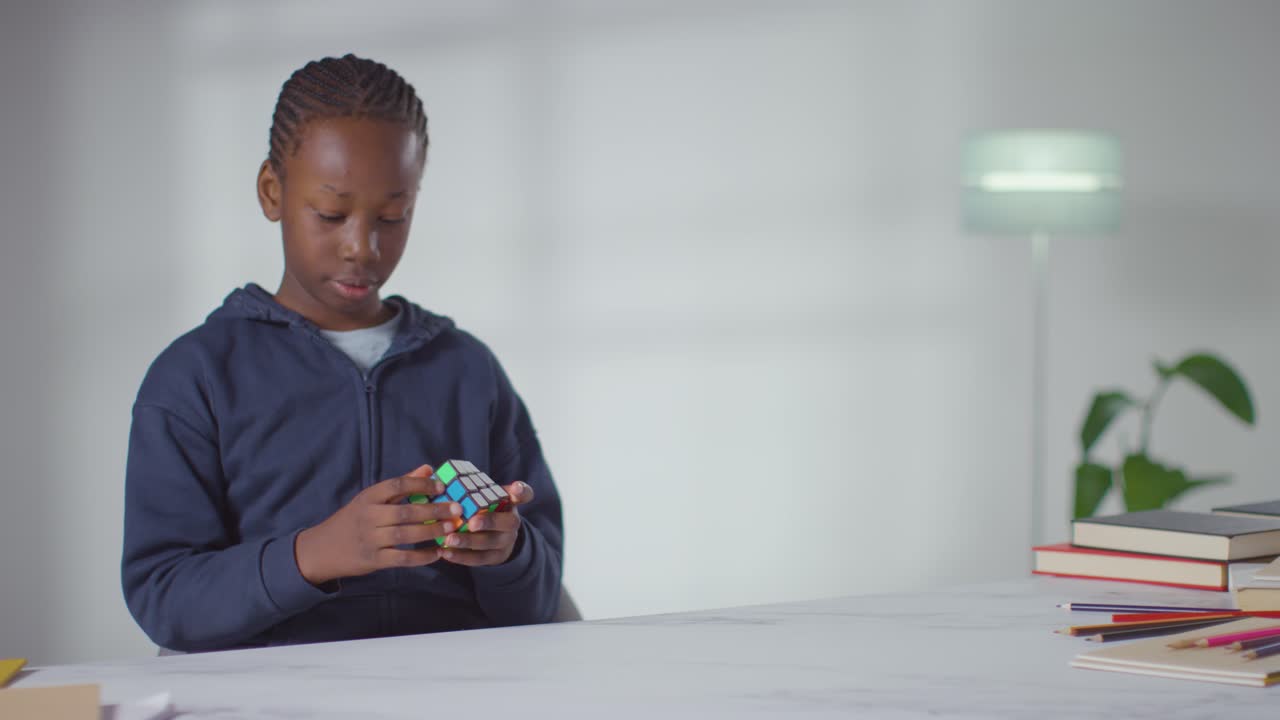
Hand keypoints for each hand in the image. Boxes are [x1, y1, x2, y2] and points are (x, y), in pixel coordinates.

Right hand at [295, 465, 462, 585]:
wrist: (321, 550)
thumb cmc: (352, 520)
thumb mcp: (370, 499)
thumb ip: (401, 485)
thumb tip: (428, 468)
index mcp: (368, 497)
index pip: (397, 485)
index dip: (421, 484)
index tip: (442, 485)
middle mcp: (368, 516)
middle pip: (406, 511)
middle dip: (434, 510)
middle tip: (457, 509)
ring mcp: (370, 539)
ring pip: (405, 534)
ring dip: (431, 531)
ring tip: (452, 528)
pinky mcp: (373, 560)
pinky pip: (402, 558)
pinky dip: (421, 557)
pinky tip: (437, 553)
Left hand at [440, 481, 534, 566]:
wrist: (498, 538)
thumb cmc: (484, 510)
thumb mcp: (485, 497)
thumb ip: (467, 485)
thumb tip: (432, 472)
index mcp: (510, 503)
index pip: (524, 494)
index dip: (521, 491)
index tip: (514, 488)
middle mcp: (512, 522)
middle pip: (507, 522)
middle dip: (489, 522)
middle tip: (471, 522)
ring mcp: (505, 541)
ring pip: (490, 543)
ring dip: (469, 541)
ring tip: (449, 539)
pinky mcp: (495, 557)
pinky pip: (479, 559)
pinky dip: (461, 557)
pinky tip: (445, 553)